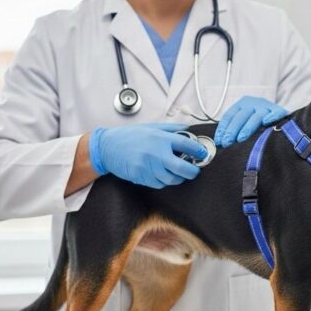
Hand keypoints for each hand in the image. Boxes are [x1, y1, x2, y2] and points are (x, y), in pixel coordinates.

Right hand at [89, 123, 209, 188]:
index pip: (187, 145)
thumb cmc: (129, 136)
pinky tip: (163, 174)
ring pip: (173, 179)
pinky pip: (160, 184)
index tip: (203, 154)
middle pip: (184, 168)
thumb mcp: (151, 127)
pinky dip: (165, 181)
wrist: (108, 147)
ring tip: (179, 172)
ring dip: (179, 178)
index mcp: (161, 138)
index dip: (199, 150)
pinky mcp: (142, 177)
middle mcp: (157, 154)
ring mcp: (149, 168)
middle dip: (193, 171)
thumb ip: (170, 129)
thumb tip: (188, 129)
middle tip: (195, 170)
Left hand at [214, 96, 288, 146]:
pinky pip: (276, 113)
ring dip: (247, 127)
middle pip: (240, 116)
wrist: (280, 118)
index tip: (218, 141)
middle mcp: (253, 103)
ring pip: (256, 116)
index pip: (229, 116)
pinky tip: (266, 122)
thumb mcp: (244, 124)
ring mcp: (266, 106)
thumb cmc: (259, 125)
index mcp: (242, 105)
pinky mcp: (280, 110)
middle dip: (232, 130)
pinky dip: (271, 117)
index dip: (223, 129)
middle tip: (227, 143)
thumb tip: (219, 144)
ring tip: (240, 139)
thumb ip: (233, 132)